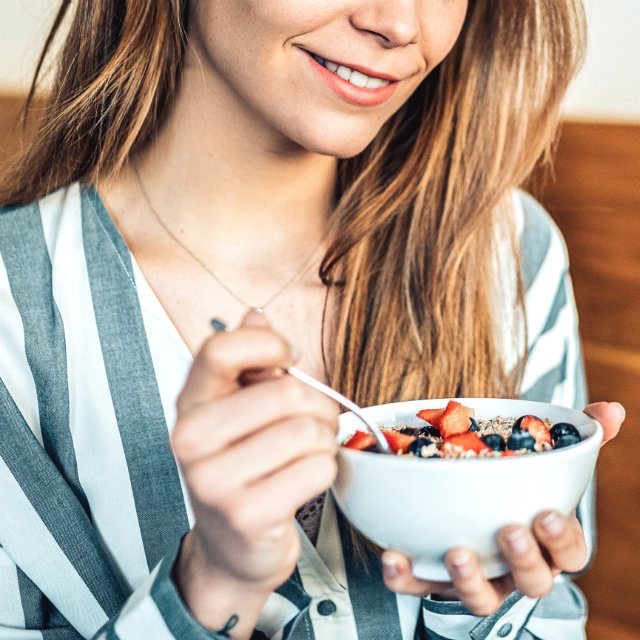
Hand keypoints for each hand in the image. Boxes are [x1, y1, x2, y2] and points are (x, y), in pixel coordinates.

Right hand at [171, 310, 338, 629]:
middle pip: (287, 393)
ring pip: (309, 432)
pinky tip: (303, 480)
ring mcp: (214, 480)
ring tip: (306, 453)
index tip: (287, 360)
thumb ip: (248, 359)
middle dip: (317, 406)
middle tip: (312, 422)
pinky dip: (325, 471)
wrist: (231, 544)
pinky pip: (318, 469)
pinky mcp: (245, 514)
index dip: (270, 346)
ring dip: (324, 442)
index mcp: (190, 403)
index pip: (221, 348)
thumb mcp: (236, 409)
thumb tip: (256, 315)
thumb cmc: (242, 466)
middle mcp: (191, 438)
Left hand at [381, 401, 625, 614]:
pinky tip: (395, 556)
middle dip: (524, 559)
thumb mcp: (541, 459)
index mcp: (546, 541)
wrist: (462, 500)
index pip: (571, 552)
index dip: (563, 540)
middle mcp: (515, 567)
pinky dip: (406, 577)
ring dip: (471, 579)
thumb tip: (612, 411)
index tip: (546, 514)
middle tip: (509, 530)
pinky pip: (419, 586)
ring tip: (459, 552)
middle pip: (534, 581)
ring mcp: (475, 577)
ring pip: (482, 597)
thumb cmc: (510, 487)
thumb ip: (575, 437)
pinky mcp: (432, 578)